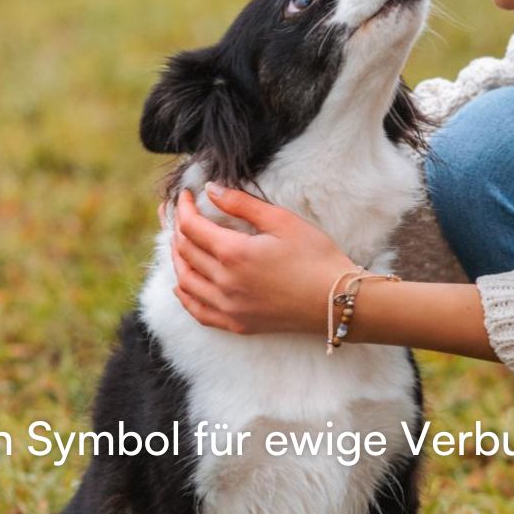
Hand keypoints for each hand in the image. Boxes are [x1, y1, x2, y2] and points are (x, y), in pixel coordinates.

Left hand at [170, 184, 357, 335]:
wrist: (337, 301)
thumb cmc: (316, 257)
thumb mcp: (282, 221)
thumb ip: (242, 204)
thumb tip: (211, 189)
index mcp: (234, 253)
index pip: (191, 227)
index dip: (183, 208)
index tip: (184, 196)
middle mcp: (225, 283)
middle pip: (184, 252)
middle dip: (176, 229)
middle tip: (176, 214)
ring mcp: (229, 307)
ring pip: (185, 281)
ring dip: (177, 259)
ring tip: (178, 243)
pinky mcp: (237, 324)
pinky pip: (198, 312)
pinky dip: (184, 296)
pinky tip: (182, 285)